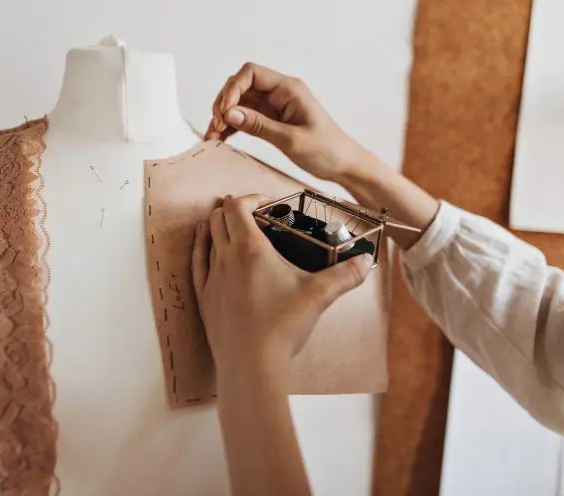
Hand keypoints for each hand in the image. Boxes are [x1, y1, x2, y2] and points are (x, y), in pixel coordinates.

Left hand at [191, 194, 374, 380]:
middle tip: (256, 215)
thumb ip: (345, 276)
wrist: (251, 365)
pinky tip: (204, 244)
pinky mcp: (205, 300)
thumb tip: (366, 262)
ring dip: (218, 226)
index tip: (270, 204)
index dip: (252, 197)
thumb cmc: (282, 327)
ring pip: (207, 239)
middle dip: (235, 209)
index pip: (238, 206)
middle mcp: (225, 259)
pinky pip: (197, 263)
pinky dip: (201, 247)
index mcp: (250, 250)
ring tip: (232, 225)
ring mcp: (211, 279)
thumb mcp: (319, 296)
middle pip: (218, 217)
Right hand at [205, 62, 373, 182]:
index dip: (232, 89)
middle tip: (216, 126)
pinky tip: (222, 138)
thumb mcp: (291, 140)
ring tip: (213, 136)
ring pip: (240, 103)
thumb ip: (259, 125)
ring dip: (224, 117)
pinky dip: (233, 126)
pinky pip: (246, 117)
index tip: (224, 112)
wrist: (344, 165)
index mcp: (289, 89)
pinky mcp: (272, 120)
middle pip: (241, 86)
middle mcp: (280, 93)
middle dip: (224, 103)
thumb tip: (230, 114)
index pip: (251, 73)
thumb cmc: (326, 150)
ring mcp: (275, 106)